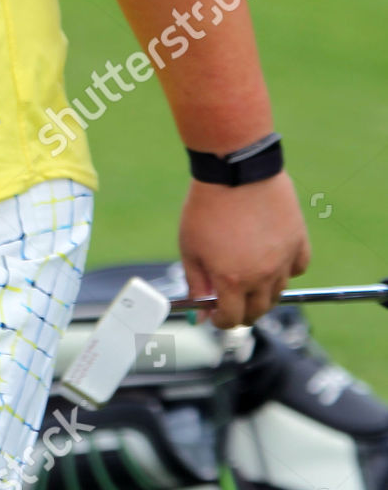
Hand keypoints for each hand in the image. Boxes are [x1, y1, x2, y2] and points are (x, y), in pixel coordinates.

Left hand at [178, 171, 310, 328]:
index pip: (232, 319)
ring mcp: (283, 260)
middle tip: (231, 298)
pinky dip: (286, 269)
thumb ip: (196, 284)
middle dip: (242, 310)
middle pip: (257, 311)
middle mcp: (261, 276)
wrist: (234, 169)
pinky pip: (297, 268)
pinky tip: (271, 257)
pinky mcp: (298, 241)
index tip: (216, 314)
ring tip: (247, 272)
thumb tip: (201, 315)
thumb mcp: (190, 247)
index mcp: (232, 280)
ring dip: (262, 291)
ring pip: (277, 292)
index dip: (221, 320)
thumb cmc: (207, 205)